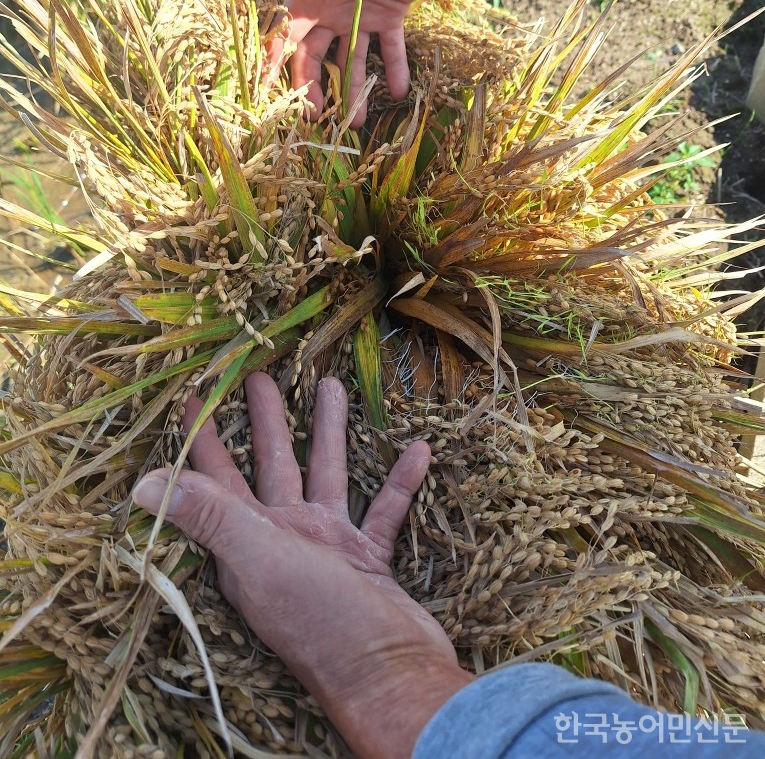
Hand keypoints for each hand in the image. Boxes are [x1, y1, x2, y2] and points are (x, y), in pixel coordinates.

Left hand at [133, 373, 471, 758]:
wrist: (391, 677)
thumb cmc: (320, 621)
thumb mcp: (260, 559)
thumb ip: (209, 516)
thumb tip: (141, 483)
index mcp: (250, 541)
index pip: (217, 480)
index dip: (202, 441)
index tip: (193, 398)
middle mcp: (285, 541)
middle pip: (273, 467)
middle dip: (267, 421)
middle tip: (261, 375)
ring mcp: (329, 550)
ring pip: (328, 476)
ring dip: (330, 434)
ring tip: (332, 387)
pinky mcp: (370, 562)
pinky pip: (383, 510)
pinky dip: (398, 481)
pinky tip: (417, 449)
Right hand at [230, 0, 497, 127]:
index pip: (285, 37)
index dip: (275, 67)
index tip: (268, 100)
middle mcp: (332, 6)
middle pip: (316, 56)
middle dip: (314, 89)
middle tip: (320, 120)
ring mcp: (362, 10)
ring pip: (353, 59)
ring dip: (354, 89)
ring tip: (357, 122)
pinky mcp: (393, 11)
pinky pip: (391, 48)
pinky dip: (395, 69)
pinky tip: (399, 91)